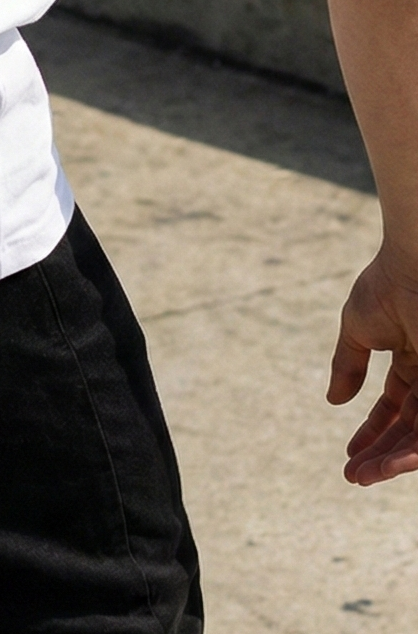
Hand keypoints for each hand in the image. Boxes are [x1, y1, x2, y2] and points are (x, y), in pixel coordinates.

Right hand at [328, 249, 417, 484]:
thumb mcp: (357, 329)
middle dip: (382, 454)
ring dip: (393, 462)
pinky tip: (386, 466)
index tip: (352, 454)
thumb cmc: (386, 287)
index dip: (374, 431)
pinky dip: (409, 453)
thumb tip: (334, 400)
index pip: (395, 407)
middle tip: (355, 476)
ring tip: (365, 477)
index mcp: (412, 358)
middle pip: (409, 428)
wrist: (413, 267)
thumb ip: (347, 364)